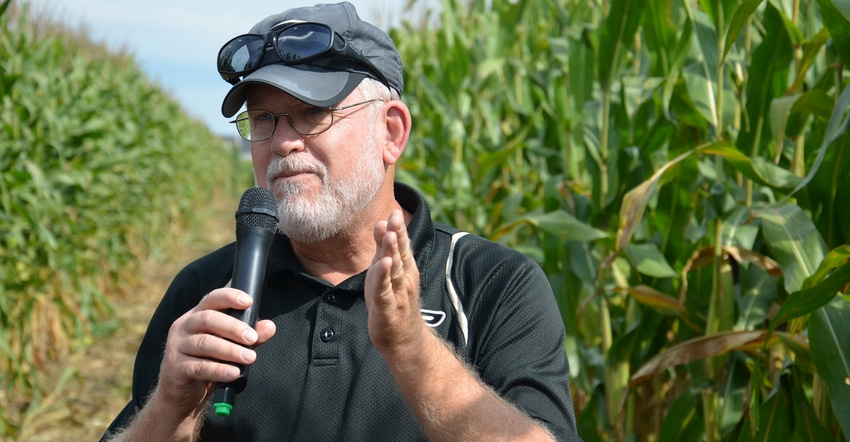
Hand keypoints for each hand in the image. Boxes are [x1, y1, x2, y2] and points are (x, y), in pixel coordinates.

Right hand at [154, 288, 276, 415]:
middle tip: (252, 338)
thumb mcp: (228, 347)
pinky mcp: (175, 368)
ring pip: (205, 343)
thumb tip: (270, 327)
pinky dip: (219, 370)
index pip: (212, 299)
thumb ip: (247, 336)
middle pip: (208, 319)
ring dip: (230, 350)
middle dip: (234, 327)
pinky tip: (234, 373)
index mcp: (196, 315)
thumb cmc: (206, 363)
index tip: (249, 301)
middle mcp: (183, 326)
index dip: (230, 297)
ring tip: (250, 357)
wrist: (182, 395)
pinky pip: (199, 367)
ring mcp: (176, 347)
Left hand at [365, 209, 423, 355]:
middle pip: (400, 253)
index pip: (402, 245)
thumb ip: (382, 247)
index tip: (395, 211)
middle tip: (395, 217)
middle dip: (397, 235)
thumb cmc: (393, 300)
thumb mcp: (386, 271)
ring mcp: (398, 293)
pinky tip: (383, 265)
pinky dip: (383, 278)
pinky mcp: (388, 308)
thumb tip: (380, 221)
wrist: (403, 338)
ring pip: (394, 270)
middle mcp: (404, 278)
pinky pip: (385, 291)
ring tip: (389, 236)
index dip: (399, 229)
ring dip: (392, 252)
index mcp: (405, 268)